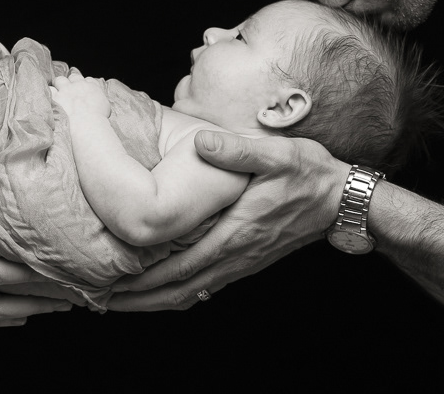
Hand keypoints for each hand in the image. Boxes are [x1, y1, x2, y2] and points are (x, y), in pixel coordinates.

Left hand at [49, 72, 110, 118]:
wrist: (88, 125)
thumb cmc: (98, 119)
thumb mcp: (105, 107)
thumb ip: (100, 99)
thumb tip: (97, 102)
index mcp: (92, 86)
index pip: (88, 80)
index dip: (84, 84)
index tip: (82, 90)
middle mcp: (79, 85)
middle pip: (73, 77)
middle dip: (71, 82)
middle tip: (69, 90)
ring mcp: (66, 90)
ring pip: (59, 80)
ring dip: (58, 85)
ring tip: (57, 92)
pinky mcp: (56, 97)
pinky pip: (49, 89)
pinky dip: (49, 93)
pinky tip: (50, 98)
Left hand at [106, 132, 346, 310]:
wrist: (342, 200)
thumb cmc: (310, 175)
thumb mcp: (277, 154)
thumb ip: (237, 150)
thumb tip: (200, 143)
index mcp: (236, 233)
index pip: (182, 267)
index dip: (146, 280)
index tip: (113, 283)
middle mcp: (235, 255)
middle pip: (180, 290)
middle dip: (139, 298)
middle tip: (101, 299)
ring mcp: (241, 262)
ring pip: (191, 292)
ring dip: (155, 299)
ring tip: (121, 299)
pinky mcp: (246, 259)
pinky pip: (205, 285)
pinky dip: (178, 291)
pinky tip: (161, 288)